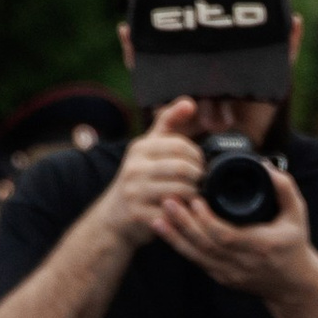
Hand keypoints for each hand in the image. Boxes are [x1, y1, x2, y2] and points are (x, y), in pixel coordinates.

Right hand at [100, 98, 208, 249]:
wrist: (114, 216)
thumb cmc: (138, 177)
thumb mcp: (148, 147)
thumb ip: (169, 122)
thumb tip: (190, 102)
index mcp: (140, 148)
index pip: (179, 145)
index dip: (196, 155)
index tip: (200, 163)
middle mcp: (134, 168)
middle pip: (182, 168)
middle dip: (199, 175)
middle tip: (202, 181)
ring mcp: (135, 192)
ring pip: (181, 190)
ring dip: (195, 194)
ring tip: (196, 194)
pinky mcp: (140, 215)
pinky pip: (174, 212)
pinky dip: (185, 212)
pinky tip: (186, 209)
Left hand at [153, 163, 315, 300]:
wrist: (292, 285)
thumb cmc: (293, 244)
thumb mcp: (297, 215)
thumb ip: (285, 188)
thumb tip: (264, 165)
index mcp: (261, 246)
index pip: (226, 236)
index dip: (207, 220)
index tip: (196, 200)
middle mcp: (243, 263)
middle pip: (205, 245)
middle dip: (184, 224)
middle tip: (168, 200)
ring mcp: (230, 274)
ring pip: (196, 256)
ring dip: (176, 236)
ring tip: (160, 215)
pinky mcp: (221, 278)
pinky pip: (196, 261)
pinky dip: (180, 246)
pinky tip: (167, 230)